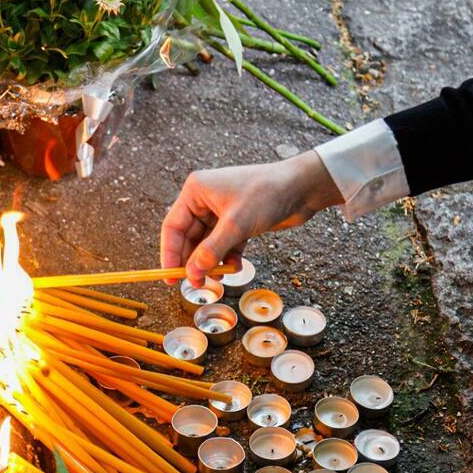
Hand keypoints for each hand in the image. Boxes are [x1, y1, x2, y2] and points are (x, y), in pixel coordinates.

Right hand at [161, 151, 343, 285]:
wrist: (303, 187)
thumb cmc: (267, 194)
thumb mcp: (236, 224)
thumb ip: (211, 250)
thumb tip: (192, 273)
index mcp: (197, 190)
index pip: (173, 226)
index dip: (169, 254)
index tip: (169, 278)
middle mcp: (206, 199)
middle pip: (189, 237)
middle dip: (193, 261)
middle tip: (195, 284)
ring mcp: (222, 210)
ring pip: (208, 243)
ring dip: (211, 262)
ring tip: (217, 278)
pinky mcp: (239, 221)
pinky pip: (225, 244)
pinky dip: (227, 257)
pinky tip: (233, 268)